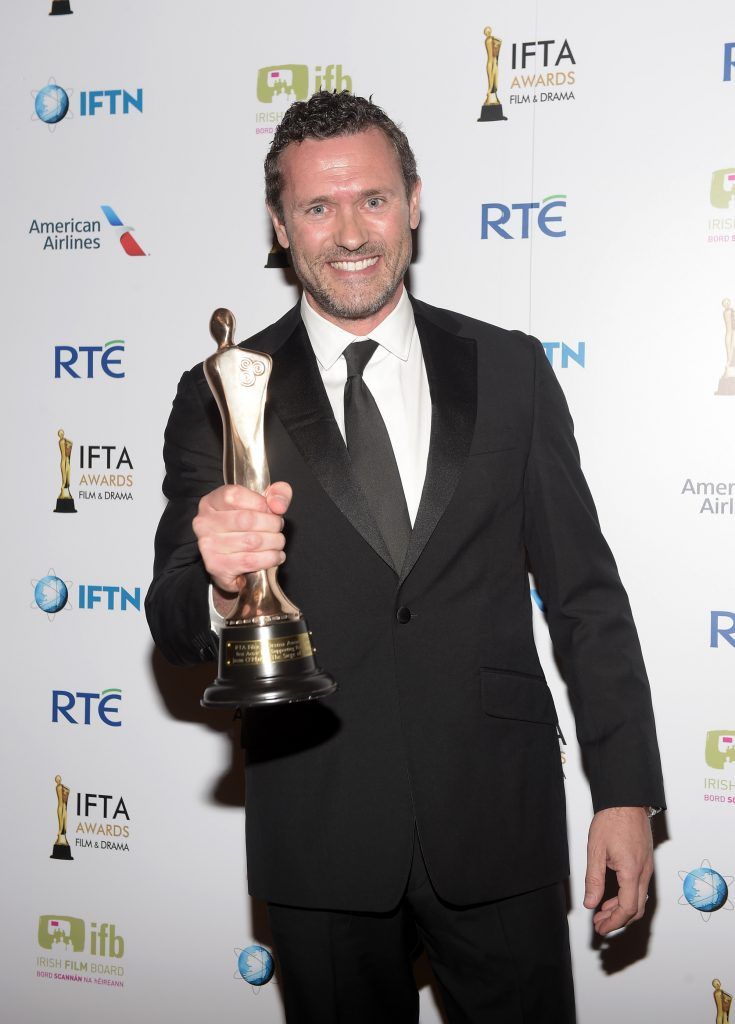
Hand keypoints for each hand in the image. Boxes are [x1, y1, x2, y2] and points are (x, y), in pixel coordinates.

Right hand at [192, 482, 291, 609]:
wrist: (231, 561)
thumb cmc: (246, 527)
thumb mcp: (262, 502)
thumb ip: (277, 494)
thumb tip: (279, 506)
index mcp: (211, 502)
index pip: (236, 495)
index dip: (261, 503)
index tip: (271, 511)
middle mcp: (204, 523)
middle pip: (247, 520)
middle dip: (272, 524)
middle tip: (278, 529)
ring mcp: (208, 546)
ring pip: (252, 542)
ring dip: (274, 543)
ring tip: (278, 542)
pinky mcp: (216, 566)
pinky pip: (250, 561)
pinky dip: (270, 559)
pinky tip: (275, 556)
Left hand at [583, 806, 652, 935]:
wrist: (627, 800)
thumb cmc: (611, 820)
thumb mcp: (596, 850)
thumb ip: (594, 879)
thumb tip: (590, 903)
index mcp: (632, 872)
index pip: (626, 908)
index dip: (613, 922)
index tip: (600, 927)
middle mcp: (644, 872)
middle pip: (635, 908)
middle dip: (617, 920)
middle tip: (600, 924)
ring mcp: (647, 867)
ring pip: (639, 899)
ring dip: (622, 909)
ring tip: (602, 911)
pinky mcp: (646, 862)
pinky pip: (640, 887)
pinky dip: (627, 897)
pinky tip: (613, 895)